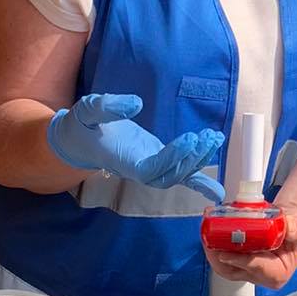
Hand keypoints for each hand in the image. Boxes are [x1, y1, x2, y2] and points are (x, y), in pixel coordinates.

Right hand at [46, 93, 225, 200]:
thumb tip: (136, 103)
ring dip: (198, 160)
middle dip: (191, 159)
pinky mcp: (156, 161)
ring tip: (215, 138)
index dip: (172, 158)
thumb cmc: (82, 126)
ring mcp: (149, 167)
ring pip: (177, 175)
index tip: (189, 139)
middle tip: (207, 137)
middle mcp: (138, 170)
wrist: (79, 141)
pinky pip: (179, 177)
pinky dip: (199, 183)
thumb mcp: (88, 110)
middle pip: (169, 176)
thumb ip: (108, 106)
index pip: (152, 168)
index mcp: (123, 161)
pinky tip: (217, 192)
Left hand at [204, 196, 296, 291]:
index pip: (255, 268)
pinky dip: (216, 243)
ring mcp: (248, 269)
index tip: (225, 252)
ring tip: (206, 230)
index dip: (239, 260)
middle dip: (217, 255)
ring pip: (224, 265)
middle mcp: (260, 275)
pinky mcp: (240, 261)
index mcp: (277, 273)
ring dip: (213, 249)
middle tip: (209, 237)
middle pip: (233, 270)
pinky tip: (211, 228)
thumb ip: (292, 228)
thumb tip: (282, 226)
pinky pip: (224, 256)